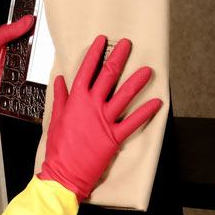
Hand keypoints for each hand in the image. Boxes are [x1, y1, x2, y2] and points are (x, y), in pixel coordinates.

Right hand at [37, 34, 163, 202]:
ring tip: (148, 69)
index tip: (102, 41)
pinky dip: (146, 112)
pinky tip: (157, 103)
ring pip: (124, 95)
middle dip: (119, 58)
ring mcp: (104, 121)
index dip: (95, 54)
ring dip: (138, 81)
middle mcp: (91, 106)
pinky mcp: (115, 137)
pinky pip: (133, 122)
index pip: (86, 71)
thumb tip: (60, 80)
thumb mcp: (56, 119)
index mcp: (75, 100)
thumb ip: (61, 98)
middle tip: (128, 45)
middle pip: (108, 76)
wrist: (64, 173)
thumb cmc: (58, 149)